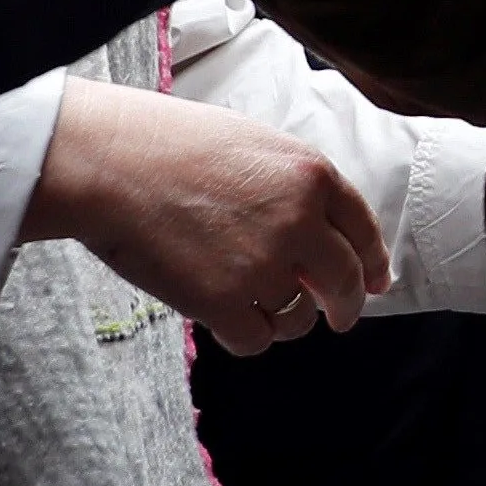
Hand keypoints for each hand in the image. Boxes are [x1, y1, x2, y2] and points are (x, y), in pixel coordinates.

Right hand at [21, 79, 393, 353]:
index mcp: (311, 175)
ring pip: (299, 319)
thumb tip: (316, 232)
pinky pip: (256, 340)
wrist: (109, 164)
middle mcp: (300, 223)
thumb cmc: (168, 145)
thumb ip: (293, 187)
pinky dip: (244, 335)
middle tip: (338, 317)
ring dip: (283, 318)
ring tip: (249, 300)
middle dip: (346, 306)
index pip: (363, 229)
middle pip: (345, 283)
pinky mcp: (226, 303)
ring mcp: (265, 266)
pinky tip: (225, 318)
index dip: (374, 262)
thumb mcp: (252, 145)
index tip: (376, 282)